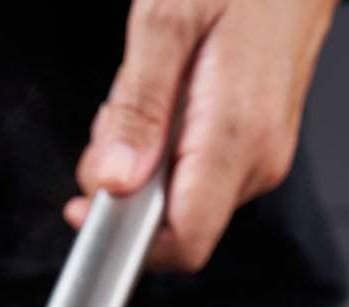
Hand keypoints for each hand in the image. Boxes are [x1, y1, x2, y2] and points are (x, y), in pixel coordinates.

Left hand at [64, 0, 338, 271]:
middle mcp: (258, 159)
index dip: (126, 240)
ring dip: (143, 161)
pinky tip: (169, 98)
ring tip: (149, 92)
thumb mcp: (167, 17)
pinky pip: (195, 172)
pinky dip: (164, 147)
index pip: (184, 242)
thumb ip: (138, 108)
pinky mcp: (257, 147)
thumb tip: (116, 181)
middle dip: (125, 186)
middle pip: (171, 223)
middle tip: (117, 118)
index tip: (87, 208)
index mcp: (238, 135)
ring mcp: (262, 156)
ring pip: (178, 199)